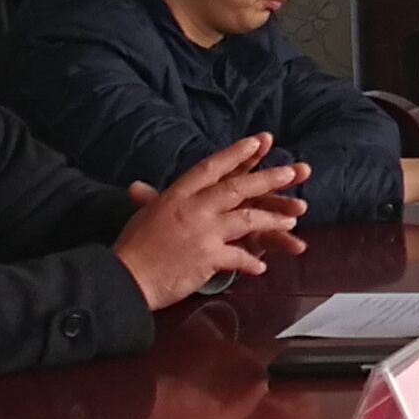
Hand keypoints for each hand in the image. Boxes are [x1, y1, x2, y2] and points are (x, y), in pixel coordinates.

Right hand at [115, 136, 312, 306]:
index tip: (259, 141)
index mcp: (177, 194)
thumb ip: (150, 199)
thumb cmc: (132, 247)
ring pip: (247, 219)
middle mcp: (193, 208)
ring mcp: (203, 231)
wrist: (125, 278)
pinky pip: (239, 256)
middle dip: (269, 178)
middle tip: (294, 171)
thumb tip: (138, 188)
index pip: (211, 167)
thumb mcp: (144, 215)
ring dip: (273, 219)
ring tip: (292, 220)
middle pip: (238, 187)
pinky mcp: (208, 256)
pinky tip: (261, 268)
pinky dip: (252, 263)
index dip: (236, 153)